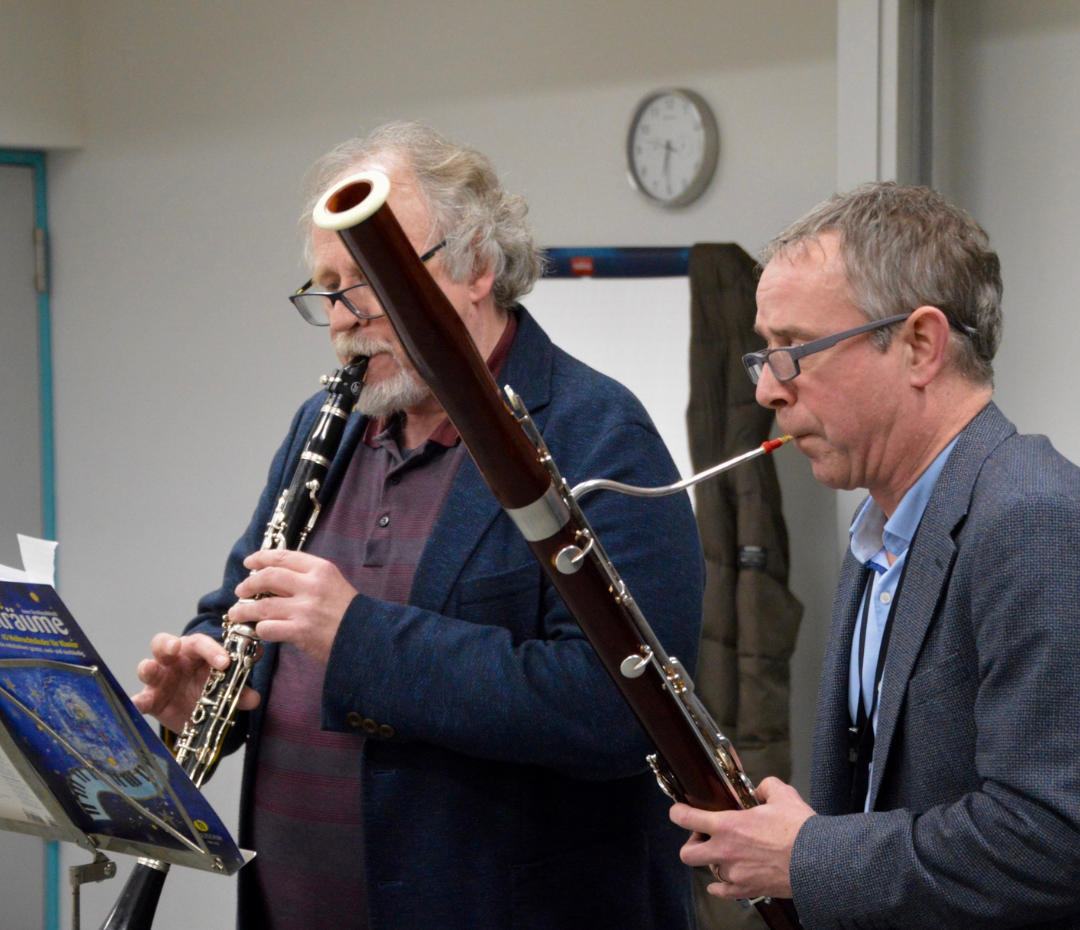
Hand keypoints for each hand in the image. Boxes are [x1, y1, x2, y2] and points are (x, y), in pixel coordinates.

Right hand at [131, 632, 259, 733]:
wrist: (196, 712)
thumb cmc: (209, 688)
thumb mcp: (225, 689)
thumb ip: (239, 692)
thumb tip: (253, 698)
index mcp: (195, 652)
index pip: (201, 643)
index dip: (212, 650)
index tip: (224, 662)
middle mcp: (174, 661)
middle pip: (164, 644)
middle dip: (167, 643)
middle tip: (174, 647)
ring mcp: (159, 680)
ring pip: (147, 667)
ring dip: (147, 667)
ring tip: (149, 668)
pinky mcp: (151, 700)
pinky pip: (141, 699)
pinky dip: (137, 701)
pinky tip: (136, 704)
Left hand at [228, 549, 356, 665]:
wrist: (368, 637)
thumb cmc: (350, 613)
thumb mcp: (334, 584)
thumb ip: (308, 578)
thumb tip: (276, 578)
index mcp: (321, 569)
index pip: (283, 557)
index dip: (261, 558)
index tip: (250, 563)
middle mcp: (311, 585)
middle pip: (268, 577)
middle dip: (248, 584)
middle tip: (241, 591)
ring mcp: (305, 608)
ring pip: (262, 605)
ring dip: (244, 610)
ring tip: (237, 614)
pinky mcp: (300, 631)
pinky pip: (268, 628)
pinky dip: (260, 629)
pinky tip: (259, 630)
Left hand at [669, 777, 815, 899]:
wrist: (818, 861)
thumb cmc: (799, 829)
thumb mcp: (782, 794)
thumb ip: (765, 787)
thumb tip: (759, 790)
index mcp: (728, 825)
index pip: (687, 819)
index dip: (677, 813)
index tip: (678, 811)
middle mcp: (725, 851)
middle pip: (687, 854)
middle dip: (692, 844)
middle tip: (704, 837)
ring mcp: (735, 874)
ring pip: (709, 871)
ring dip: (714, 862)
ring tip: (727, 854)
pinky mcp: (747, 890)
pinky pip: (723, 892)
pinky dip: (719, 887)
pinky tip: (720, 882)